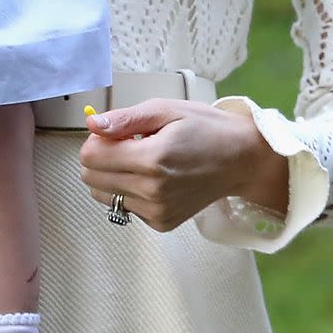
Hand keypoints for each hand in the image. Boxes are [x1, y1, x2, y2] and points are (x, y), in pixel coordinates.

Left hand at [79, 98, 288, 231]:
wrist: (241, 160)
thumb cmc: (206, 128)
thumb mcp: (166, 109)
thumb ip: (125, 119)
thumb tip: (92, 124)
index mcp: (152, 159)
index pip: (91, 157)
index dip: (96, 140)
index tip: (116, 133)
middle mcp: (152, 190)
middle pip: (91, 179)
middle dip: (101, 158)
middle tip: (129, 144)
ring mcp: (157, 211)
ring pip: (104, 195)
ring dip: (113, 176)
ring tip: (142, 160)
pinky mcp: (162, 223)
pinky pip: (125, 207)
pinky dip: (130, 191)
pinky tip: (154, 177)